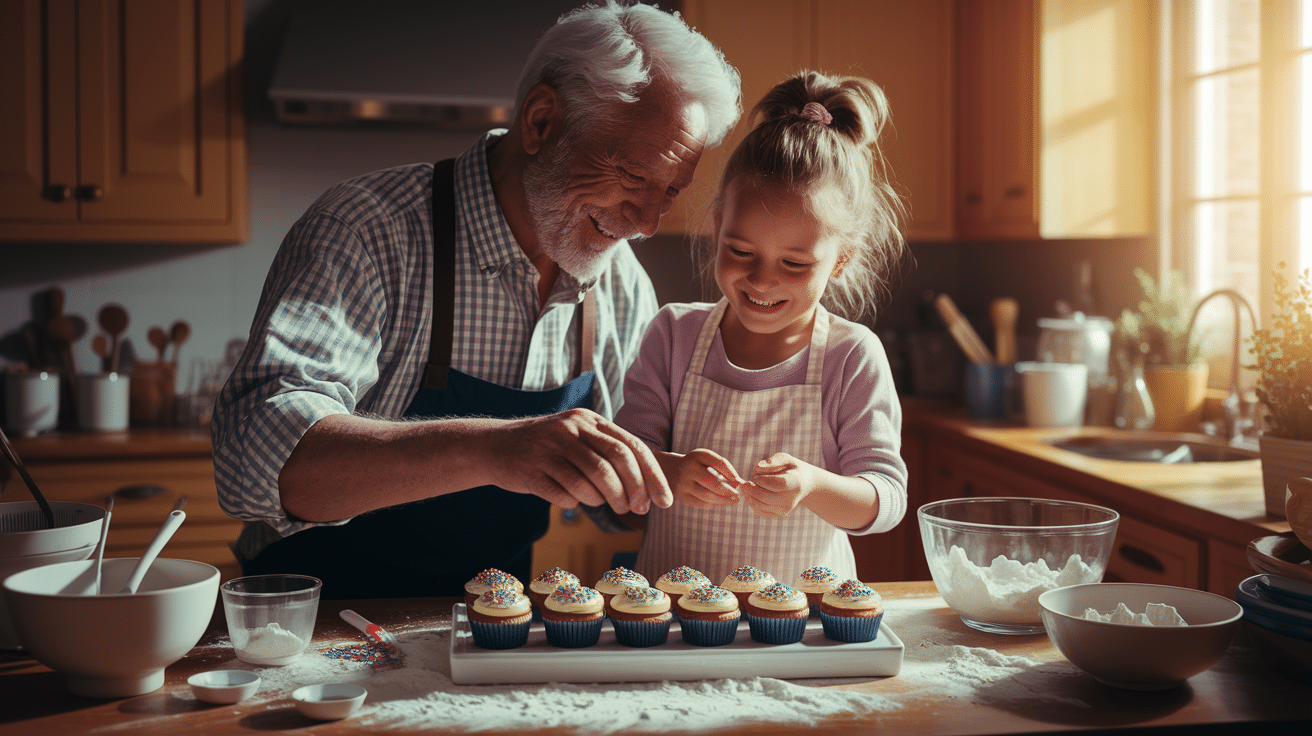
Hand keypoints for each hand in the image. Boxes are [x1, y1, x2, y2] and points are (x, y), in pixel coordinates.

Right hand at [488, 408, 672, 514]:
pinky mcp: (531, 470)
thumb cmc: (550, 450)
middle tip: (636, 510)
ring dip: (604, 500)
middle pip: (615, 462)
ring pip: (591, 481)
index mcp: (589, 420)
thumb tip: (650, 491)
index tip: (664, 501)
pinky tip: (571, 499)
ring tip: (600, 502)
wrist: (496, 446)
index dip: (652, 476)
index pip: (632, 447)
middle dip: (633, 491)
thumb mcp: (580, 439)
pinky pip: (565, 495)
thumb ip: (611, 455)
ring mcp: (549, 448)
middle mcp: (571, 429)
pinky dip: (575, 503)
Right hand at [658, 448, 744, 508]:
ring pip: (707, 495)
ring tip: (734, 501)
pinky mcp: (681, 496)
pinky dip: (714, 504)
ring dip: (723, 500)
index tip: (740, 482)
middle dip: (728, 491)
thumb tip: (738, 483)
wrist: (669, 470)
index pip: (719, 463)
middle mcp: (688, 468)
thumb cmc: (696, 465)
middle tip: (738, 496)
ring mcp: (683, 483)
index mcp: (697, 455)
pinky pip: (700, 503)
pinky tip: (722, 503)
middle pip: (713, 482)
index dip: (732, 473)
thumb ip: (721, 468)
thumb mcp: (705, 460)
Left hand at [742, 452, 816, 517]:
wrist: (804, 485)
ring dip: (749, 495)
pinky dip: (752, 501)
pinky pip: (759, 510)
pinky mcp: (778, 514)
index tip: (755, 475)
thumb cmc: (791, 469)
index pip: (778, 484)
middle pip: (765, 497)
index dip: (763, 480)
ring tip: (746, 486)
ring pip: (759, 505)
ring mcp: (784, 509)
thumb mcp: (786, 459)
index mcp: (795, 483)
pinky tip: (751, 493)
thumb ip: (773, 461)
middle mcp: (791, 499)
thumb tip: (757, 467)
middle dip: (751, 489)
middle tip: (743, 482)